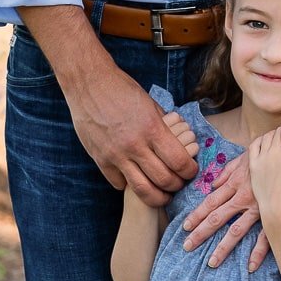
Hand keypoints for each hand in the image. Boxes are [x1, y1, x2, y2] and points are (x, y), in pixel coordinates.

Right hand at [63, 66, 197, 205]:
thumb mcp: (150, 103)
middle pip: (164, 179)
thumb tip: (179, 139)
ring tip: (163, 194)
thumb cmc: (122, 89)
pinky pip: (119, 183)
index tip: (191, 171)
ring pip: (142, 189)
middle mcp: (135, 144)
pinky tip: (137, 181)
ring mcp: (116, 155)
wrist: (88, 83)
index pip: (179, 161)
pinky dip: (130, 186)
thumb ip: (163, 124)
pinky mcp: (100, 159)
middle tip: (179, 184)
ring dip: (157, 196)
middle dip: (177, 185)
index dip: (189, 170)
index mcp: (151, 127)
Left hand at [182, 151, 269, 270]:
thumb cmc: (268, 153)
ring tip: (212, 262)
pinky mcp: (273, 214)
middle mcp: (242, 197)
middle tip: (187, 246)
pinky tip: (250, 266)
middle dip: (201, 232)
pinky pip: (265, 236)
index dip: (197, 214)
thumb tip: (214, 184)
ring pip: (236, 230)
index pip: (211, 201)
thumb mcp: (244, 156)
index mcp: (235, 183)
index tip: (185, 226)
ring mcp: (258, 208)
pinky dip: (258, 252)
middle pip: (217, 218)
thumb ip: (228, 171)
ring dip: (223, 247)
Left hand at [251, 121, 280, 222]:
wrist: (278, 210)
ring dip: (273, 135)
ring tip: (280, 140)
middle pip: (278, 131)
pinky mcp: (254, 165)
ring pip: (267, 137)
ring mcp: (262, 157)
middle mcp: (274, 151)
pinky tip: (265, 144)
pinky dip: (260, 141)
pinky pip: (255, 145)